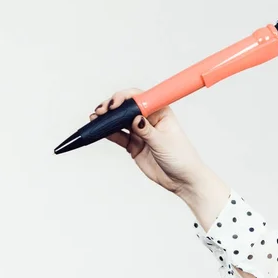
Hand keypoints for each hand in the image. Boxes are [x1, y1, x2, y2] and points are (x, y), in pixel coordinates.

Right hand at [90, 88, 205, 195]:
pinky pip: (118, 136)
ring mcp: (141, 132)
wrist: (182, 180)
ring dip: (107, 119)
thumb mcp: (163, 142)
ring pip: (120, 121)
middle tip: (102, 111)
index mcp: (161, 112)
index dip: (127, 97)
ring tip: (95, 118)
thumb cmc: (181, 158)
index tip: (116, 103)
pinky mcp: (134, 145)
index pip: (141, 98)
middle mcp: (150, 120)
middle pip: (127, 107)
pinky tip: (98, 129)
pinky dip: (107, 132)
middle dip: (113, 107)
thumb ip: (147, 131)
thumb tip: (134, 119)